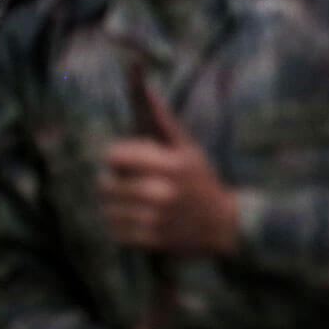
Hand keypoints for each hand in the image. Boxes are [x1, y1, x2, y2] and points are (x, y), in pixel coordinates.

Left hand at [100, 83, 238, 256]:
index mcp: (171, 164)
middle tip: (128, 183)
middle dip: (113, 182)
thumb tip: (144, 88)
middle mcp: (163, 192)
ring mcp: (156, 219)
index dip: (117, 157)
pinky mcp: (151, 241)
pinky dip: (119, 226)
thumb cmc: (200, 180)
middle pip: (106, 184)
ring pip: (108, 209)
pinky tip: (136, 220)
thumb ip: (163, 120)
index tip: (128, 161)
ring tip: (131, 202)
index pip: (114, 155)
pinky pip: (115, 232)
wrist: (222, 225)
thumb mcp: (187, 148)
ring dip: (114, 205)